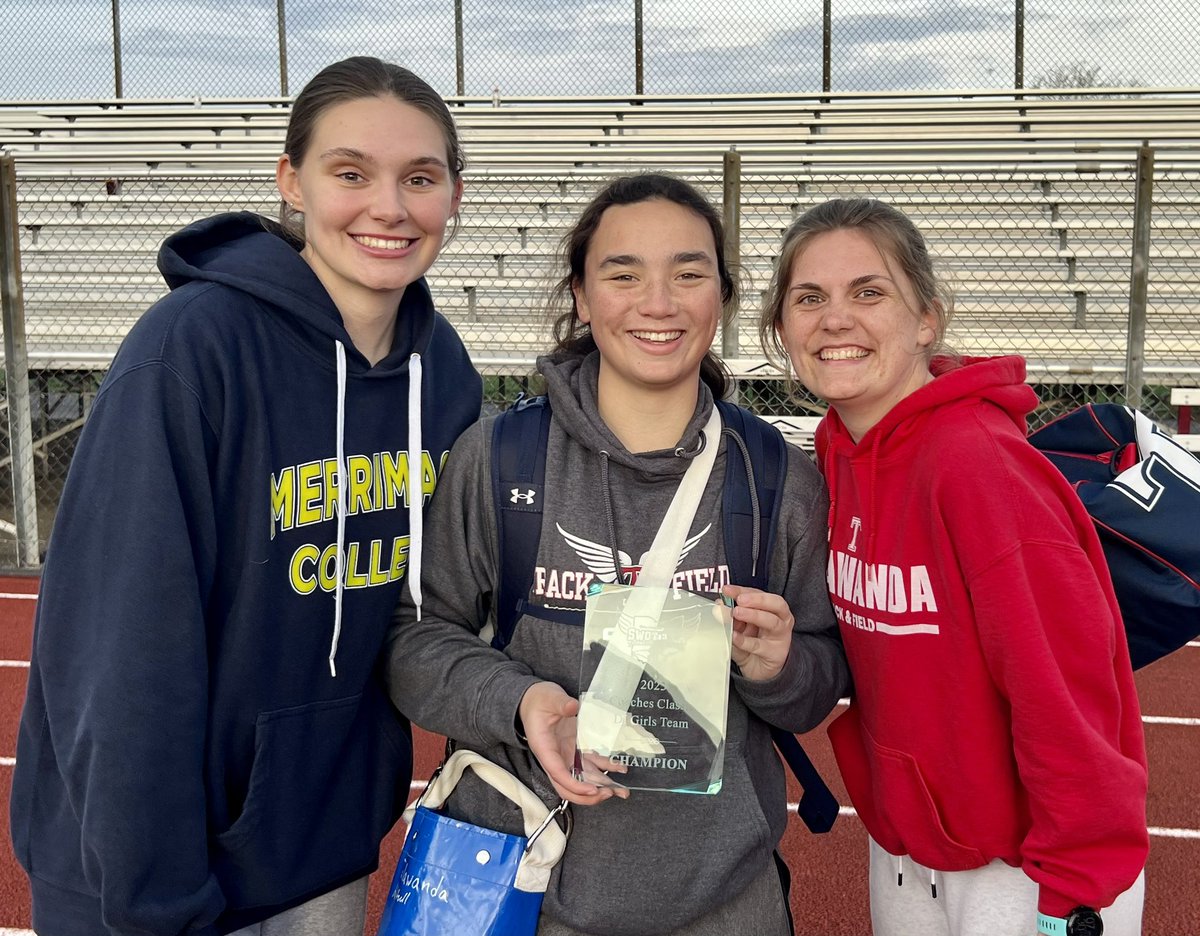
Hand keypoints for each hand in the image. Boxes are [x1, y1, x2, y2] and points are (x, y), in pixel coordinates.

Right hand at [518, 681, 628, 805]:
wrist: (533, 700)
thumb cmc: (537, 701)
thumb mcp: (548, 698)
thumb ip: (561, 703)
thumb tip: (572, 707)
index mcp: (545, 748)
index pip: (558, 774)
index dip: (575, 786)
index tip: (592, 790)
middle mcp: (555, 757)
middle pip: (569, 786)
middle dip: (589, 795)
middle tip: (609, 793)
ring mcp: (566, 755)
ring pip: (583, 778)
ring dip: (601, 786)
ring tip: (620, 790)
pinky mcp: (575, 749)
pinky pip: (591, 764)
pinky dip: (605, 769)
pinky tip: (619, 768)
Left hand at [723, 584, 792, 681]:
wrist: (760, 672)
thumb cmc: (753, 645)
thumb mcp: (739, 628)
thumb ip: (730, 618)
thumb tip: (719, 605)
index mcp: (772, 609)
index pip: (760, 594)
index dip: (743, 590)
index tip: (727, 590)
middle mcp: (780, 620)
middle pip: (776, 603)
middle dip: (756, 599)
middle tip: (739, 599)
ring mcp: (781, 636)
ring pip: (772, 622)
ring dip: (754, 615)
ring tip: (737, 612)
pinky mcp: (776, 653)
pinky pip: (760, 646)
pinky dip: (746, 640)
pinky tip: (734, 636)